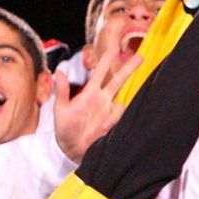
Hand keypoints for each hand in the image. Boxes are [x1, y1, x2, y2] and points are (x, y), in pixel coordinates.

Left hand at [53, 42, 140, 161]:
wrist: (71, 150)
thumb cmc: (64, 129)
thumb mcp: (61, 110)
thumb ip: (62, 91)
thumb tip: (58, 71)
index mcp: (89, 93)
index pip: (100, 73)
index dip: (107, 60)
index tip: (115, 48)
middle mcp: (102, 99)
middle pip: (118, 80)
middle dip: (129, 68)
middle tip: (141, 56)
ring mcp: (109, 111)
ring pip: (121, 103)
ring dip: (113, 115)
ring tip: (101, 127)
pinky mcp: (114, 123)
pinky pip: (120, 117)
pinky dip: (112, 122)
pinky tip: (103, 131)